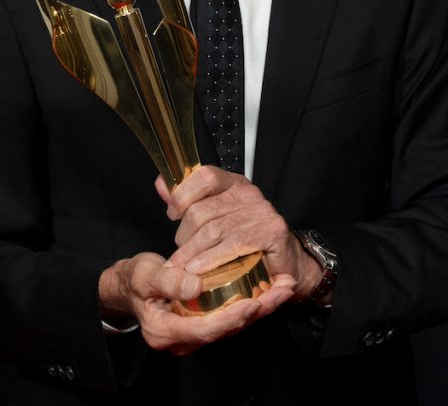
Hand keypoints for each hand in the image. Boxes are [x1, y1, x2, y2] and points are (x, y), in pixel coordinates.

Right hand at [97, 253, 294, 354]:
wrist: (129, 287)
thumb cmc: (134, 281)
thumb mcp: (143, 276)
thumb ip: (165, 281)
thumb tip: (193, 285)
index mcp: (165, 332)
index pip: (204, 330)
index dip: (229, 318)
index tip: (252, 304)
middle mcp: (184, 339)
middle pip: (227, 328)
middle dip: (258, 310)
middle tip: (282, 290)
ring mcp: (197, 332)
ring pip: (234, 322)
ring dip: (262, 305)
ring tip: (284, 285)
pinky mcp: (206, 321)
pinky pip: (232, 314)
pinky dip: (253, 300)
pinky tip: (271, 286)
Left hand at [159, 167, 324, 299]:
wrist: (286, 264)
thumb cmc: (247, 242)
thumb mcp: (217, 216)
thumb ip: (188, 200)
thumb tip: (161, 184)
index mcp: (234, 184)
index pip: (204, 176)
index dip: (182, 195)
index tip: (173, 214)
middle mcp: (249, 194)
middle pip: (202, 210)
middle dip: (183, 236)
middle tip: (178, 256)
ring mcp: (262, 212)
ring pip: (213, 230)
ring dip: (191, 253)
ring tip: (182, 268)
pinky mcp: (271, 233)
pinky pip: (232, 245)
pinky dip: (210, 260)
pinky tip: (199, 270)